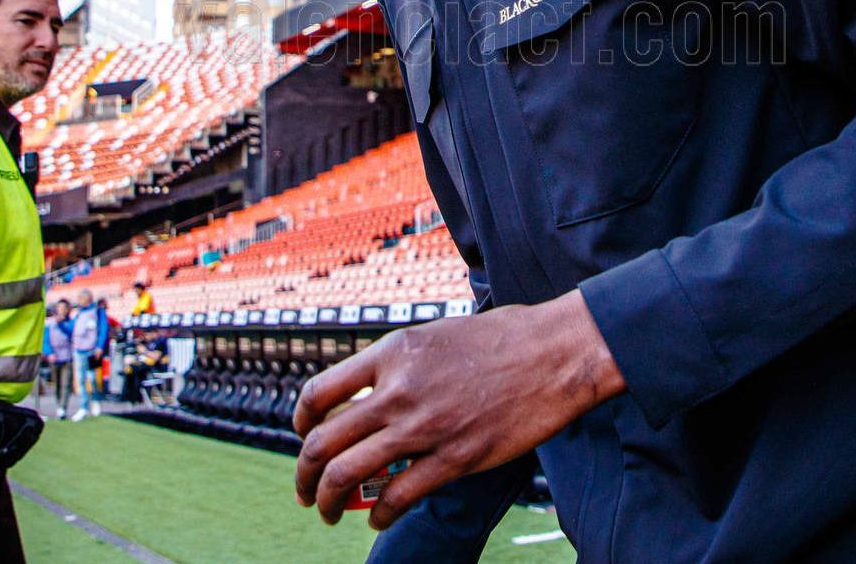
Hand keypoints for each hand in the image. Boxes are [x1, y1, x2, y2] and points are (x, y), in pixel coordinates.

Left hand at [292, 289, 623, 530]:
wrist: (555, 352)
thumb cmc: (502, 339)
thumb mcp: (435, 336)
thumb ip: (398, 366)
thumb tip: (368, 397)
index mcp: (392, 353)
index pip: (319, 392)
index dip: (301, 422)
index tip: (304, 436)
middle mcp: (399, 390)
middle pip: (324, 442)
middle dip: (305, 475)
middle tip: (306, 491)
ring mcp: (425, 427)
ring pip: (349, 474)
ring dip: (329, 501)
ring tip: (329, 512)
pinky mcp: (456, 457)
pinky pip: (398, 496)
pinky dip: (379, 514)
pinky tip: (378, 519)